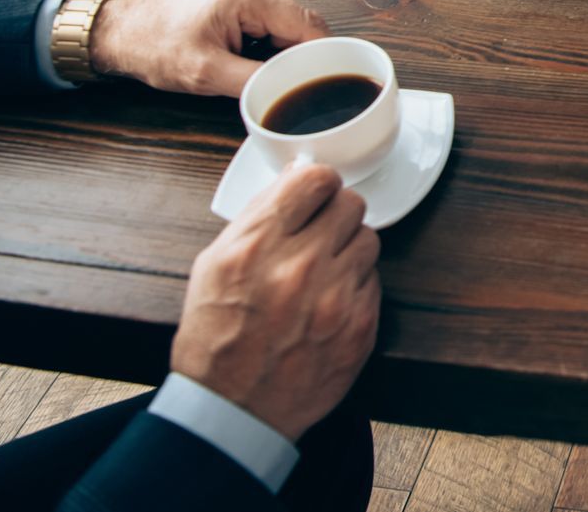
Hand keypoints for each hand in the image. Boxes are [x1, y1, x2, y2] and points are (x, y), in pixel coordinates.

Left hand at [89, 0, 328, 96]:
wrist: (125, 33)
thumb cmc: (155, 46)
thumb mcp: (206, 73)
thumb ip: (256, 81)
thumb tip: (293, 90)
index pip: (309, 25)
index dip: (323, 55)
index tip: (327, 82)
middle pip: (303, 26)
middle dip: (301, 57)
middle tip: (291, 87)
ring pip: (291, 27)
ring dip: (285, 53)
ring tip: (263, 74)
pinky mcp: (245, 0)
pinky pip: (275, 25)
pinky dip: (272, 47)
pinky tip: (256, 63)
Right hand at [171, 163, 381, 440]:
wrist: (233, 410)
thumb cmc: (217, 337)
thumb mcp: (213, 267)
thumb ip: (258, 217)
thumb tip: (296, 177)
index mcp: (255, 247)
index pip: (315, 179)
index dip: (318, 182)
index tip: (315, 193)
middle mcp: (299, 267)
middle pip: (351, 203)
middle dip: (336, 213)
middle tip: (320, 233)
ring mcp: (334, 298)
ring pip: (368, 238)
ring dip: (349, 249)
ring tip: (323, 273)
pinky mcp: (361, 325)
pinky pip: (374, 280)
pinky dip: (355, 286)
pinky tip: (329, 304)